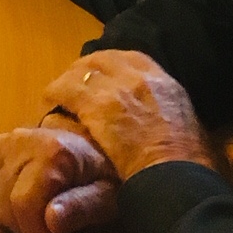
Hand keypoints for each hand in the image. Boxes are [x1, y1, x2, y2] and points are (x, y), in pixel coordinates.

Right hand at [0, 126, 120, 232]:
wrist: (92, 147)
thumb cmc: (105, 177)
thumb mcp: (107, 198)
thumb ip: (82, 208)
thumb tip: (51, 222)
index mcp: (52, 152)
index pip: (23, 205)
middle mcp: (18, 141)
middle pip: (3, 205)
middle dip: (26, 229)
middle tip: (49, 229)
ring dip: (9, 219)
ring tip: (35, 215)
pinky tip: (15, 205)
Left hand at [43, 50, 215, 180]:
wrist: (175, 175)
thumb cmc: (185, 163)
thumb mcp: (182, 124)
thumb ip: (164, 111)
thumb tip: (155, 117)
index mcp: (163, 80)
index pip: (130, 58)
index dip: (110, 65)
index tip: (100, 76)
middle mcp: (138, 76)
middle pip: (101, 59)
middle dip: (85, 69)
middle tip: (73, 83)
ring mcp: (116, 87)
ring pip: (80, 72)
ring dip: (67, 82)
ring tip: (57, 96)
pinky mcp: (96, 104)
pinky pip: (65, 90)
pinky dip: (54, 96)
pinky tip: (47, 105)